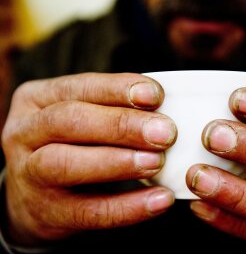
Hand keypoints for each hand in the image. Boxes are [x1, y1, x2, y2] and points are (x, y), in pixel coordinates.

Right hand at [1, 73, 176, 245]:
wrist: (33, 197)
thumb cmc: (70, 144)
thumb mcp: (81, 117)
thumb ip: (113, 109)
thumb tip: (165, 110)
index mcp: (37, 99)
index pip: (79, 87)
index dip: (117, 89)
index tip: (155, 95)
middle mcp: (25, 133)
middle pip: (69, 121)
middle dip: (122, 125)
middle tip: (165, 133)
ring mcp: (29, 175)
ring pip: (68, 165)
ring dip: (120, 162)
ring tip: (158, 162)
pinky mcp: (47, 213)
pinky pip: (88, 212)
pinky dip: (128, 207)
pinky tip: (159, 200)